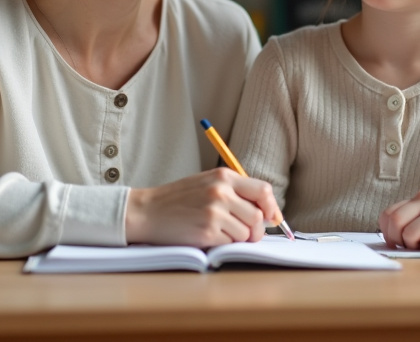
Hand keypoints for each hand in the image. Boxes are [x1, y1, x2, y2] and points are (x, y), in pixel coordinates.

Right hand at [124, 168, 280, 247]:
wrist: (147, 210)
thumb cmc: (178, 199)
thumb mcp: (207, 183)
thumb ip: (235, 192)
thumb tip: (267, 212)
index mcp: (223, 176)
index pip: (263, 191)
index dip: (271, 207)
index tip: (271, 218)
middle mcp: (221, 192)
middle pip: (258, 216)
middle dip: (257, 229)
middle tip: (248, 234)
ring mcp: (214, 212)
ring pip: (246, 232)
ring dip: (238, 238)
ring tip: (220, 232)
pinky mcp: (207, 231)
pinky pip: (229, 243)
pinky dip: (223, 244)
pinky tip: (208, 236)